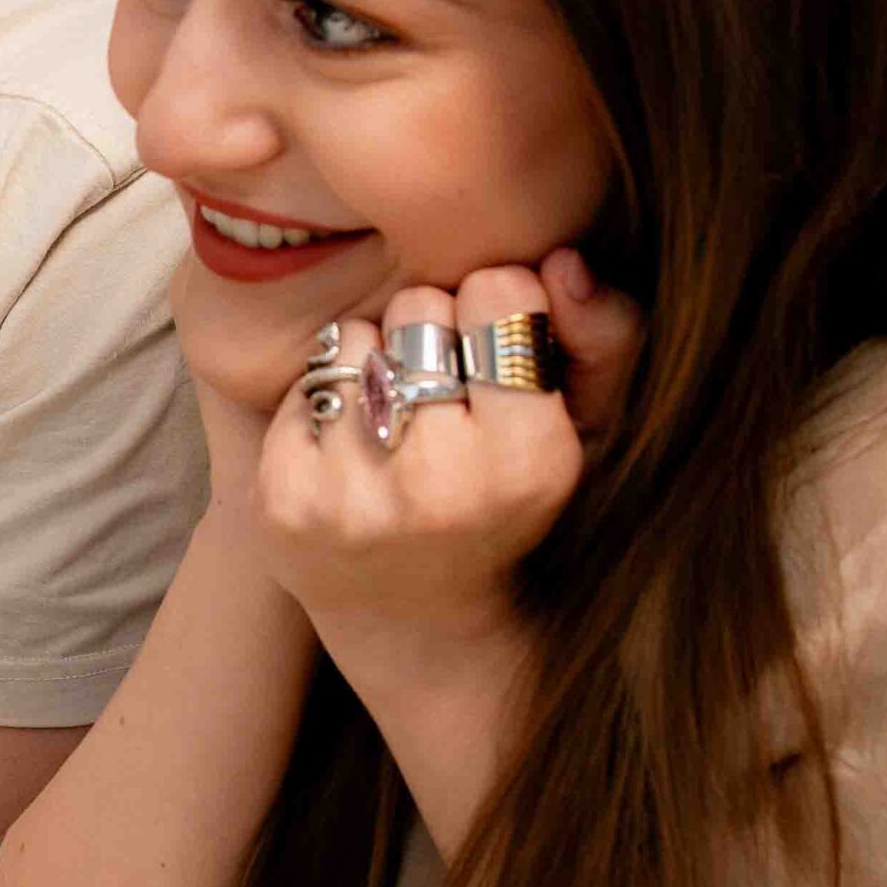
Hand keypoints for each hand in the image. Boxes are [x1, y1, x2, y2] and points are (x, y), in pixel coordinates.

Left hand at [254, 255, 643, 654]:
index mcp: (528, 462)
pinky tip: (350, 452)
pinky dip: (324, 405)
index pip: (496, 291)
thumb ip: (604, 338)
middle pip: (417, 308)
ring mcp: (350, 496)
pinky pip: (301, 387)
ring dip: (373, 363)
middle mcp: (437, 484)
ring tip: (396, 422)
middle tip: (442, 397)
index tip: (494, 356)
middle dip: (430, 335)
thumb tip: (563, 263)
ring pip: (353, 339)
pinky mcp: (283, 502)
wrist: (416, 622)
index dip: (495, 309)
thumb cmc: (511, 504)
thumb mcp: (587, 432)